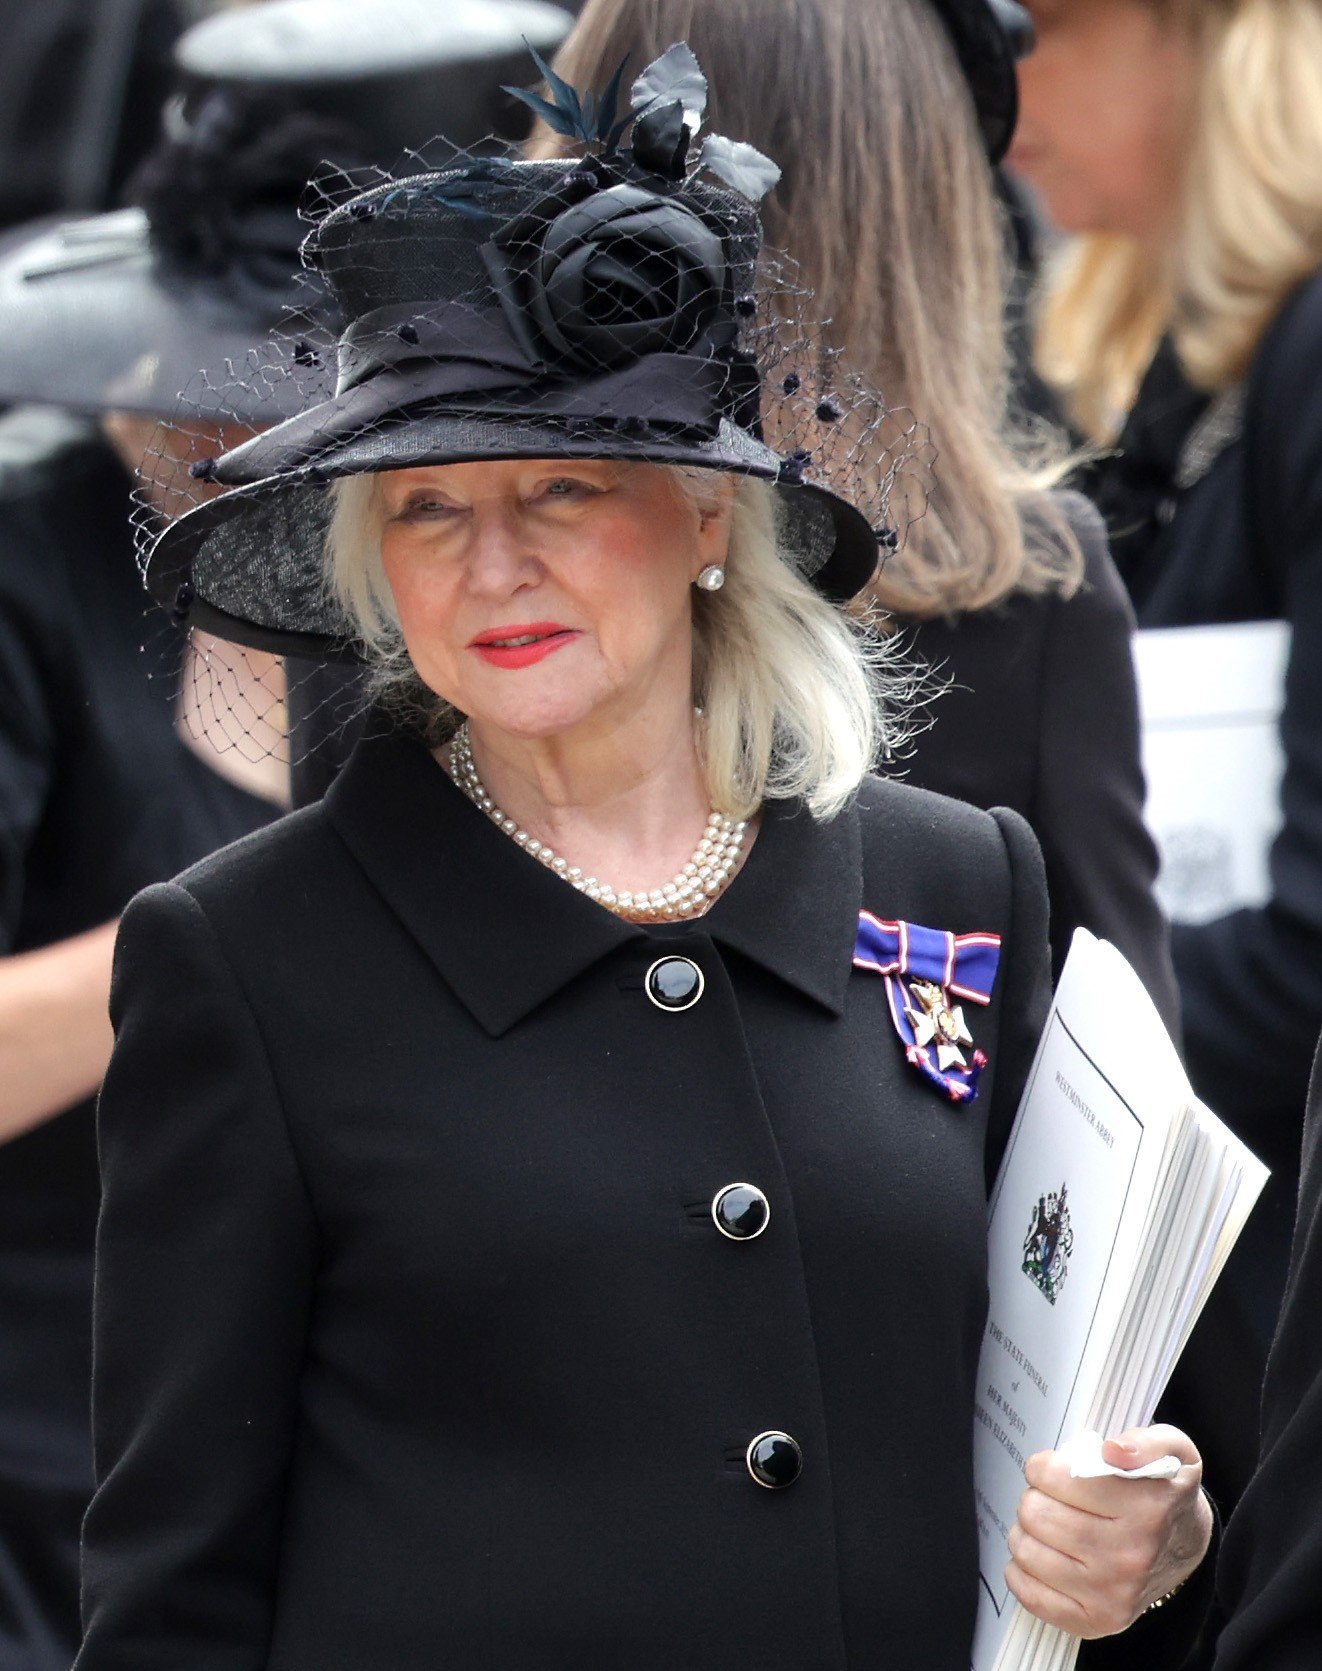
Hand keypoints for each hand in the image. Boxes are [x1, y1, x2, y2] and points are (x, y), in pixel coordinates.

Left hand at [1005, 1425, 1212, 1637]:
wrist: (1184, 1545)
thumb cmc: (1163, 1491)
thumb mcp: (1172, 1449)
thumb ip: (1146, 1440)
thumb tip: (1112, 1451)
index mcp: (1147, 1510)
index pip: (1056, 1477)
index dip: (1043, 1467)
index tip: (1054, 1469)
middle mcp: (1130, 1558)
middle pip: (1036, 1514)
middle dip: (1035, 1497)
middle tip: (1052, 1497)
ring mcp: (1113, 1595)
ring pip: (1027, 1551)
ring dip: (1027, 1531)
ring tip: (1048, 1524)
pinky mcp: (1096, 1622)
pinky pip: (1030, 1594)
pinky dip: (1022, 1571)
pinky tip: (1042, 1554)